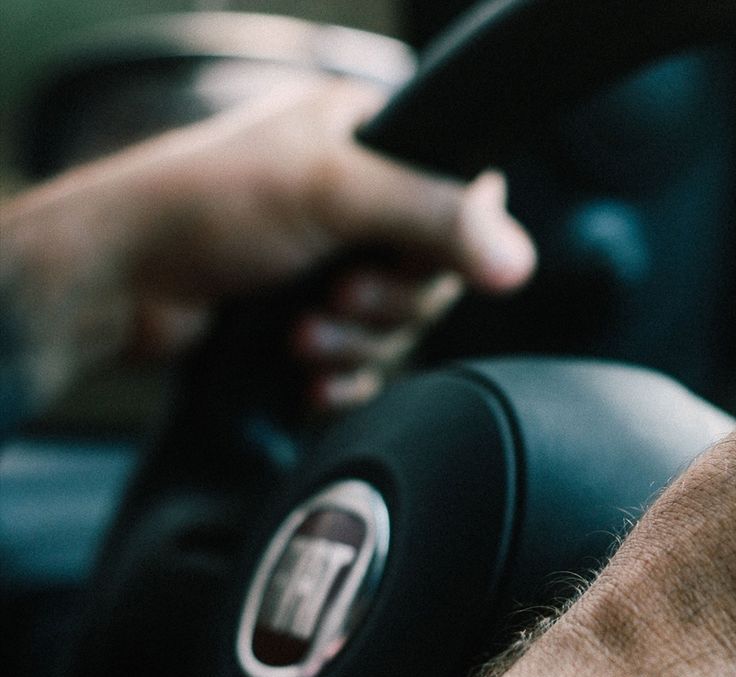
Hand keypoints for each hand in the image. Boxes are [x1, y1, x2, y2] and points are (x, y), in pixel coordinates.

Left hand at [1, 80, 534, 412]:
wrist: (116, 283)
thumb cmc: (202, 207)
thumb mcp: (333, 192)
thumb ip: (434, 217)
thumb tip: (517, 260)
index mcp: (366, 138)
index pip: (461, 193)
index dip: (449, 242)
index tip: (409, 261)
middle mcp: (355, 198)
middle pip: (433, 272)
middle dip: (388, 303)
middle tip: (340, 297)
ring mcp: (331, 260)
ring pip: (398, 324)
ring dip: (358, 342)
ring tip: (304, 335)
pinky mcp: (310, 317)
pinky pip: (367, 361)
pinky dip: (346, 374)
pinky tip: (312, 377)